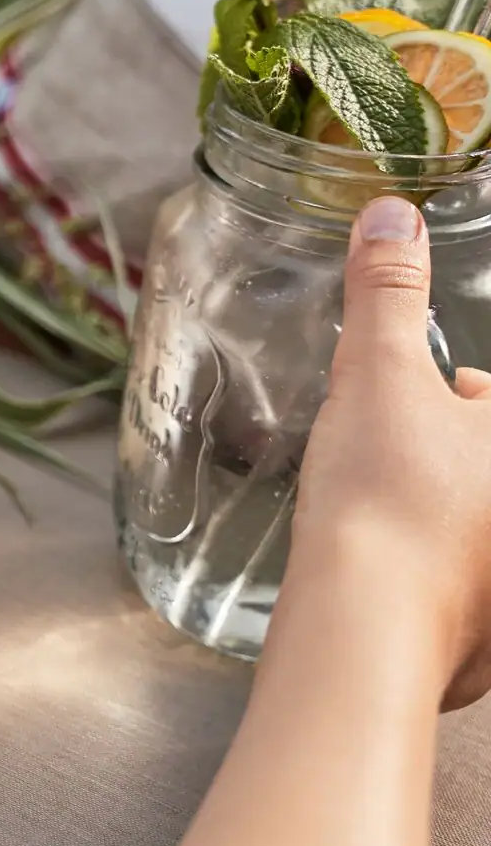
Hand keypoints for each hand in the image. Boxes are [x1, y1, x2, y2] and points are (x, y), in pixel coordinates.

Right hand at [288, 195, 490, 710]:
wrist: (366, 628)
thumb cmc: (385, 498)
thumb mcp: (378, 376)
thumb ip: (388, 294)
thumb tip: (395, 217)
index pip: (488, 398)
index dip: (461, 393)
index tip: (433, 396)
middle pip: (489, 464)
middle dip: (456, 455)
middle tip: (389, 458)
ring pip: (481, 532)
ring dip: (448, 523)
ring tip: (382, 523)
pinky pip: (472, 604)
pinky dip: (439, 592)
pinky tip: (391, 583)